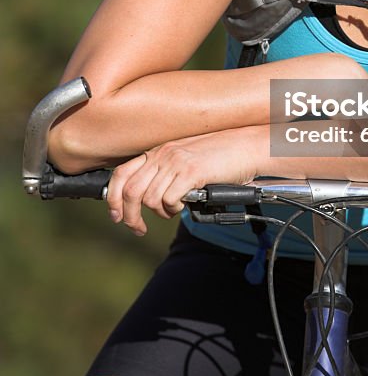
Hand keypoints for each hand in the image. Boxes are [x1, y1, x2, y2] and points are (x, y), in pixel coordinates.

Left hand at [106, 126, 266, 234]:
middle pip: (129, 191)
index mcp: (158, 151)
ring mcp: (176, 162)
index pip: (121, 174)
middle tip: (139, 228)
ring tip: (173, 211)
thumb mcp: (186, 159)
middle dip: (130, 216)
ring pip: (149, 199)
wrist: (247, 146)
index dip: (113, 198)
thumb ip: (166, 172)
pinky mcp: (191, 172)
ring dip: (159, 213)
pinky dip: (174, 208)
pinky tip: (185, 204)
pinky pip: (169, 199)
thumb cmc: (221, 156)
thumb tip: (148, 197)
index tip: (117, 216)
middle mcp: (163, 154)